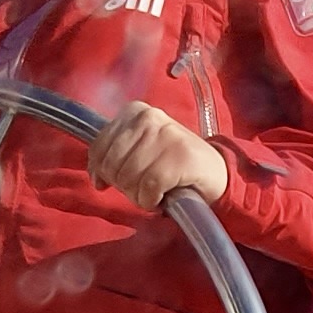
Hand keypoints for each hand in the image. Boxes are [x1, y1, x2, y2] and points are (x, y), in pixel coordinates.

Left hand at [89, 102, 230, 209]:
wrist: (216, 172)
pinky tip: (162, 197)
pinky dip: (151, 201)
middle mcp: (149, 118)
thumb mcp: (140, 149)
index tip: (106, 182)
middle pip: (112, 165)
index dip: (99, 170)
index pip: (99, 146)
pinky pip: (149, 188)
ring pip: (129, 178)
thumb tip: (96, 177)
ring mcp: (166, 136)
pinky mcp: (179, 157)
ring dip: (139, 195)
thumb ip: (114, 155)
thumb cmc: (173, 163)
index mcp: (135, 111)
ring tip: (154, 192)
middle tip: (141, 188)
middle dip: (123, 185)